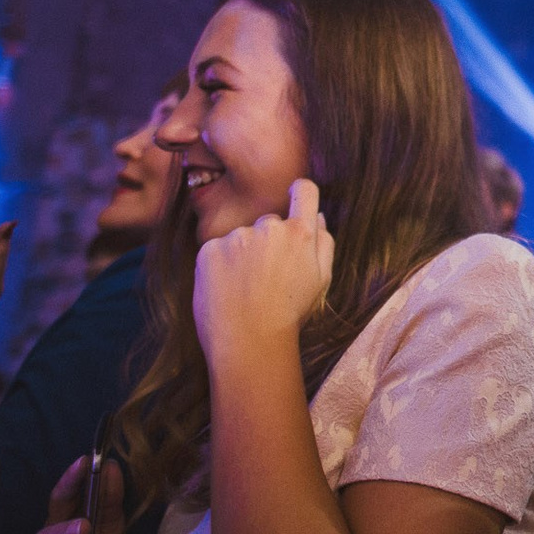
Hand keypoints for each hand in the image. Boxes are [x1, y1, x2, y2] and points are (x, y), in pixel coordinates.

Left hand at [192, 179, 333, 367]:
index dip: (300, 192)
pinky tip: (227, 289)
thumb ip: (324, 244)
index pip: (304, 192)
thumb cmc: (289, 314)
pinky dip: (221, 265)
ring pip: (242, 238)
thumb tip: (317, 216)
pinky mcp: (209, 250)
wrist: (249, 342)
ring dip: (243, 254)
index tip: (296, 195)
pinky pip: (218, 249)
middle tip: (267, 276)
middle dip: (270, 241)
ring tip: (245, 288)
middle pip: (270, 222)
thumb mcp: (321, 281)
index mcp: (301, 234)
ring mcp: (237, 237)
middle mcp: (269, 227)